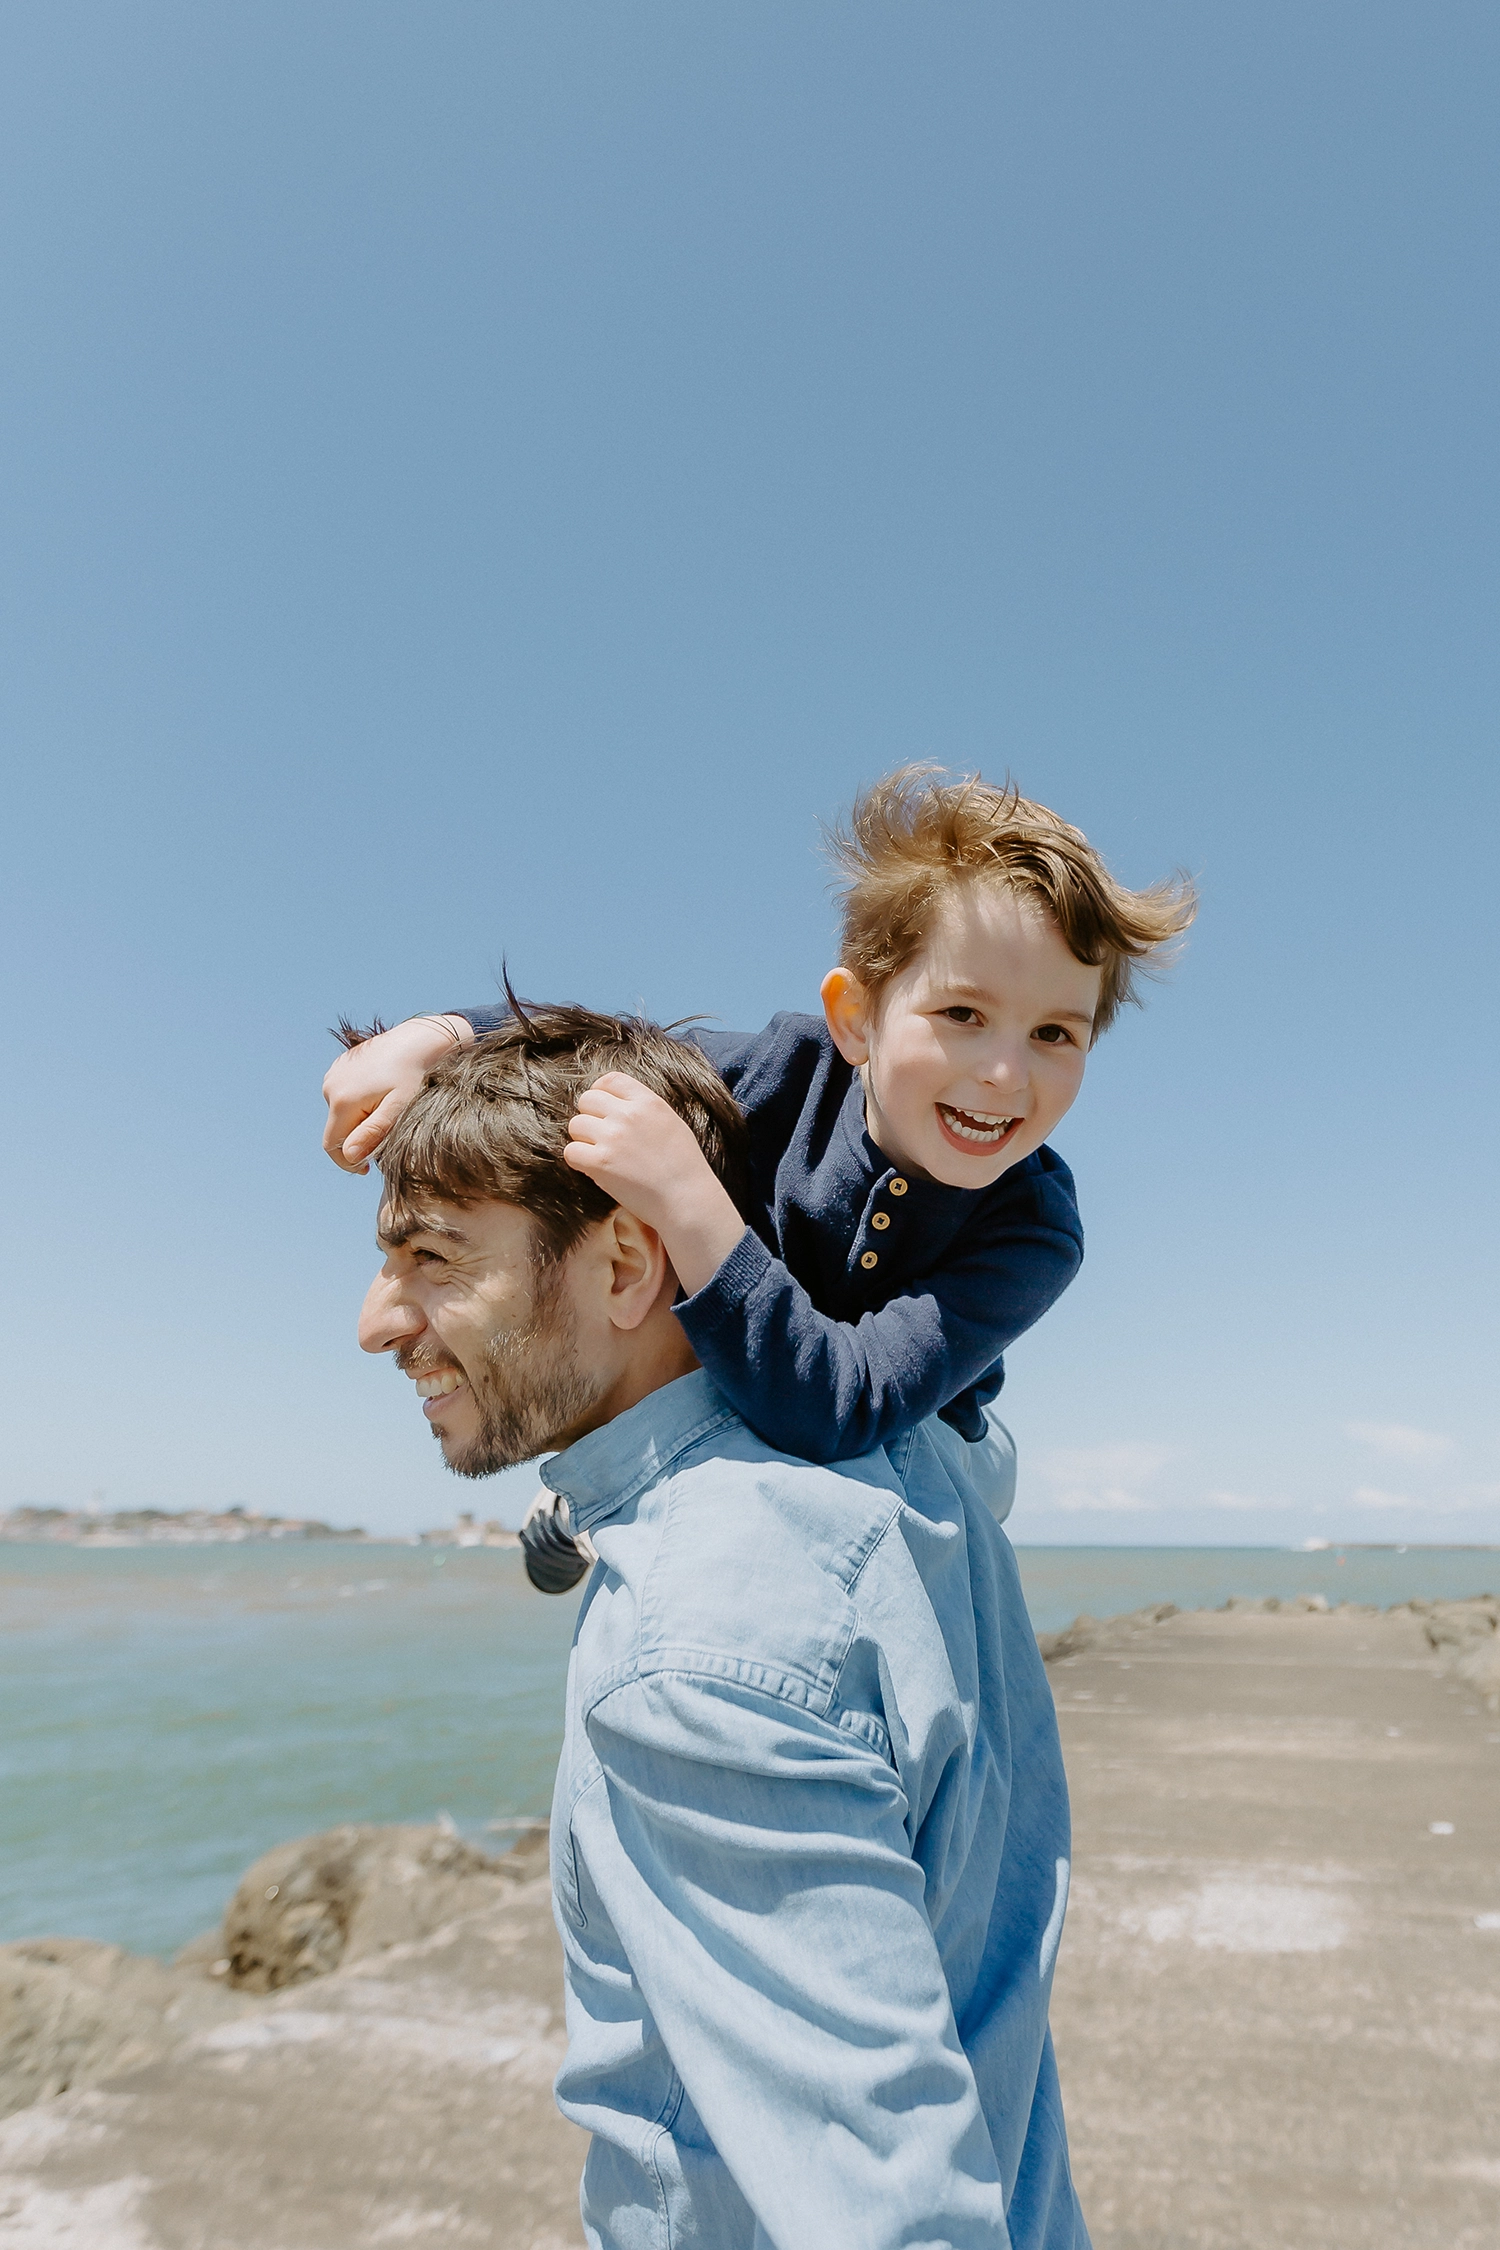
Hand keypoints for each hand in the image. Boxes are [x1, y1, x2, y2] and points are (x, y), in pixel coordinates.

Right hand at [321, 1016, 472, 1172]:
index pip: (333, 1146)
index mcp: (341, 1100)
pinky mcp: (340, 1066)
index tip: (368, 1169)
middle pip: (336, 1129)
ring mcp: (333, 1074)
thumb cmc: (414, 1075)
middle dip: (356, 1140)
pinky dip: (357, 1104)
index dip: (348, 1162)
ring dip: (358, 1121)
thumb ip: (373, 1132)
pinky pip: (343, 1095)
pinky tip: (381, 1095)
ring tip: (386, 1111)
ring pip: (340, 1113)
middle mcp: (330, 1086)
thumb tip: (350, 1155)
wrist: (419, 1038)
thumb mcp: (398, 1108)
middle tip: (385, 1136)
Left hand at [564, 1072, 745, 1292]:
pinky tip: (594, 1170)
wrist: (687, 1200)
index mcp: (648, 1102)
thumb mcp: (672, 1123)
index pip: (610, 1080)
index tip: (602, 1109)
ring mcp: (612, 1138)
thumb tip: (618, 1106)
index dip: (601, 1093)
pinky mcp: (600, 1163)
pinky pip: (571, 1152)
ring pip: (575, 1125)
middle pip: (586, 1100)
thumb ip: (645, 1110)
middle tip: (601, 1137)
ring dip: (583, 1140)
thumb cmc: (684, 1167)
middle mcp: (628, 1114)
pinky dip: (579, 1161)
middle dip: (590, 1117)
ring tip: (600, 1155)